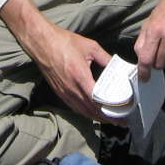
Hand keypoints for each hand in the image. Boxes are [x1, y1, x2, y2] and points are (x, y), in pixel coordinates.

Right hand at [0, 0, 112, 121]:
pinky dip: (85, 113)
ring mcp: (64, 92)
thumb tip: (117, 67)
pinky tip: (92, 113)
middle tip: (121, 122)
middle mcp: (72, 89)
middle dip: (107, 118)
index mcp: (81, 77)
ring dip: (97, 117)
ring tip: (110, 120)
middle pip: (92, 110)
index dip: (111, 110)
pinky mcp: (59, 92)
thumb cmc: (64, 42)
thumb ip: (105, 58)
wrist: (42, 43)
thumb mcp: (90, 46)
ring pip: (83, 111)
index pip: (98, 101)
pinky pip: (74, 107)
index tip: (122, 114)